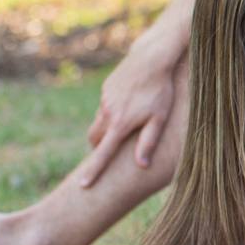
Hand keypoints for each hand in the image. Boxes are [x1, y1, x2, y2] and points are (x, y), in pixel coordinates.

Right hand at [81, 47, 177, 186]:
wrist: (152, 59)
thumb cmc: (161, 91)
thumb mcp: (160, 118)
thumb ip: (148, 142)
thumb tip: (141, 166)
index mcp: (120, 124)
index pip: (103, 153)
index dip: (93, 171)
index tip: (83, 186)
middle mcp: (108, 113)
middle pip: (94, 139)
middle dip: (99, 149)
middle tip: (111, 152)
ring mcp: (105, 100)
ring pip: (99, 122)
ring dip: (107, 129)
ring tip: (128, 125)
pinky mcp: (106, 90)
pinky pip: (105, 107)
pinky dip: (112, 113)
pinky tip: (130, 104)